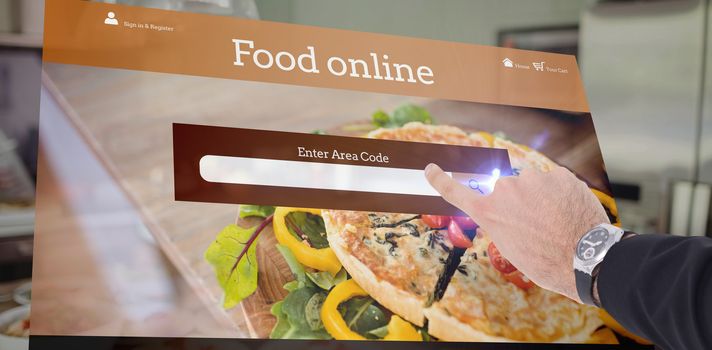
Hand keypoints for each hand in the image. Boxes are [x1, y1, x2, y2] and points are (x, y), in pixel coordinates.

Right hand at [424, 164, 609, 302]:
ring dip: (542, 197)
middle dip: (519, 202)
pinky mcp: (559, 174)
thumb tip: (512, 210)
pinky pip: (556, 182)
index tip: (431, 168)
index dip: (441, 179)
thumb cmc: (546, 262)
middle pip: (508, 190)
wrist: (584, 259)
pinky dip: (562, 194)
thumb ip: (504, 222)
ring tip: (557, 222)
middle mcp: (505, 190)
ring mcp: (533, 179)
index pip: (456, 192)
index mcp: (489, 212)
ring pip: (534, 184)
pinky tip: (570, 213)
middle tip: (537, 226)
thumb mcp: (512, 247)